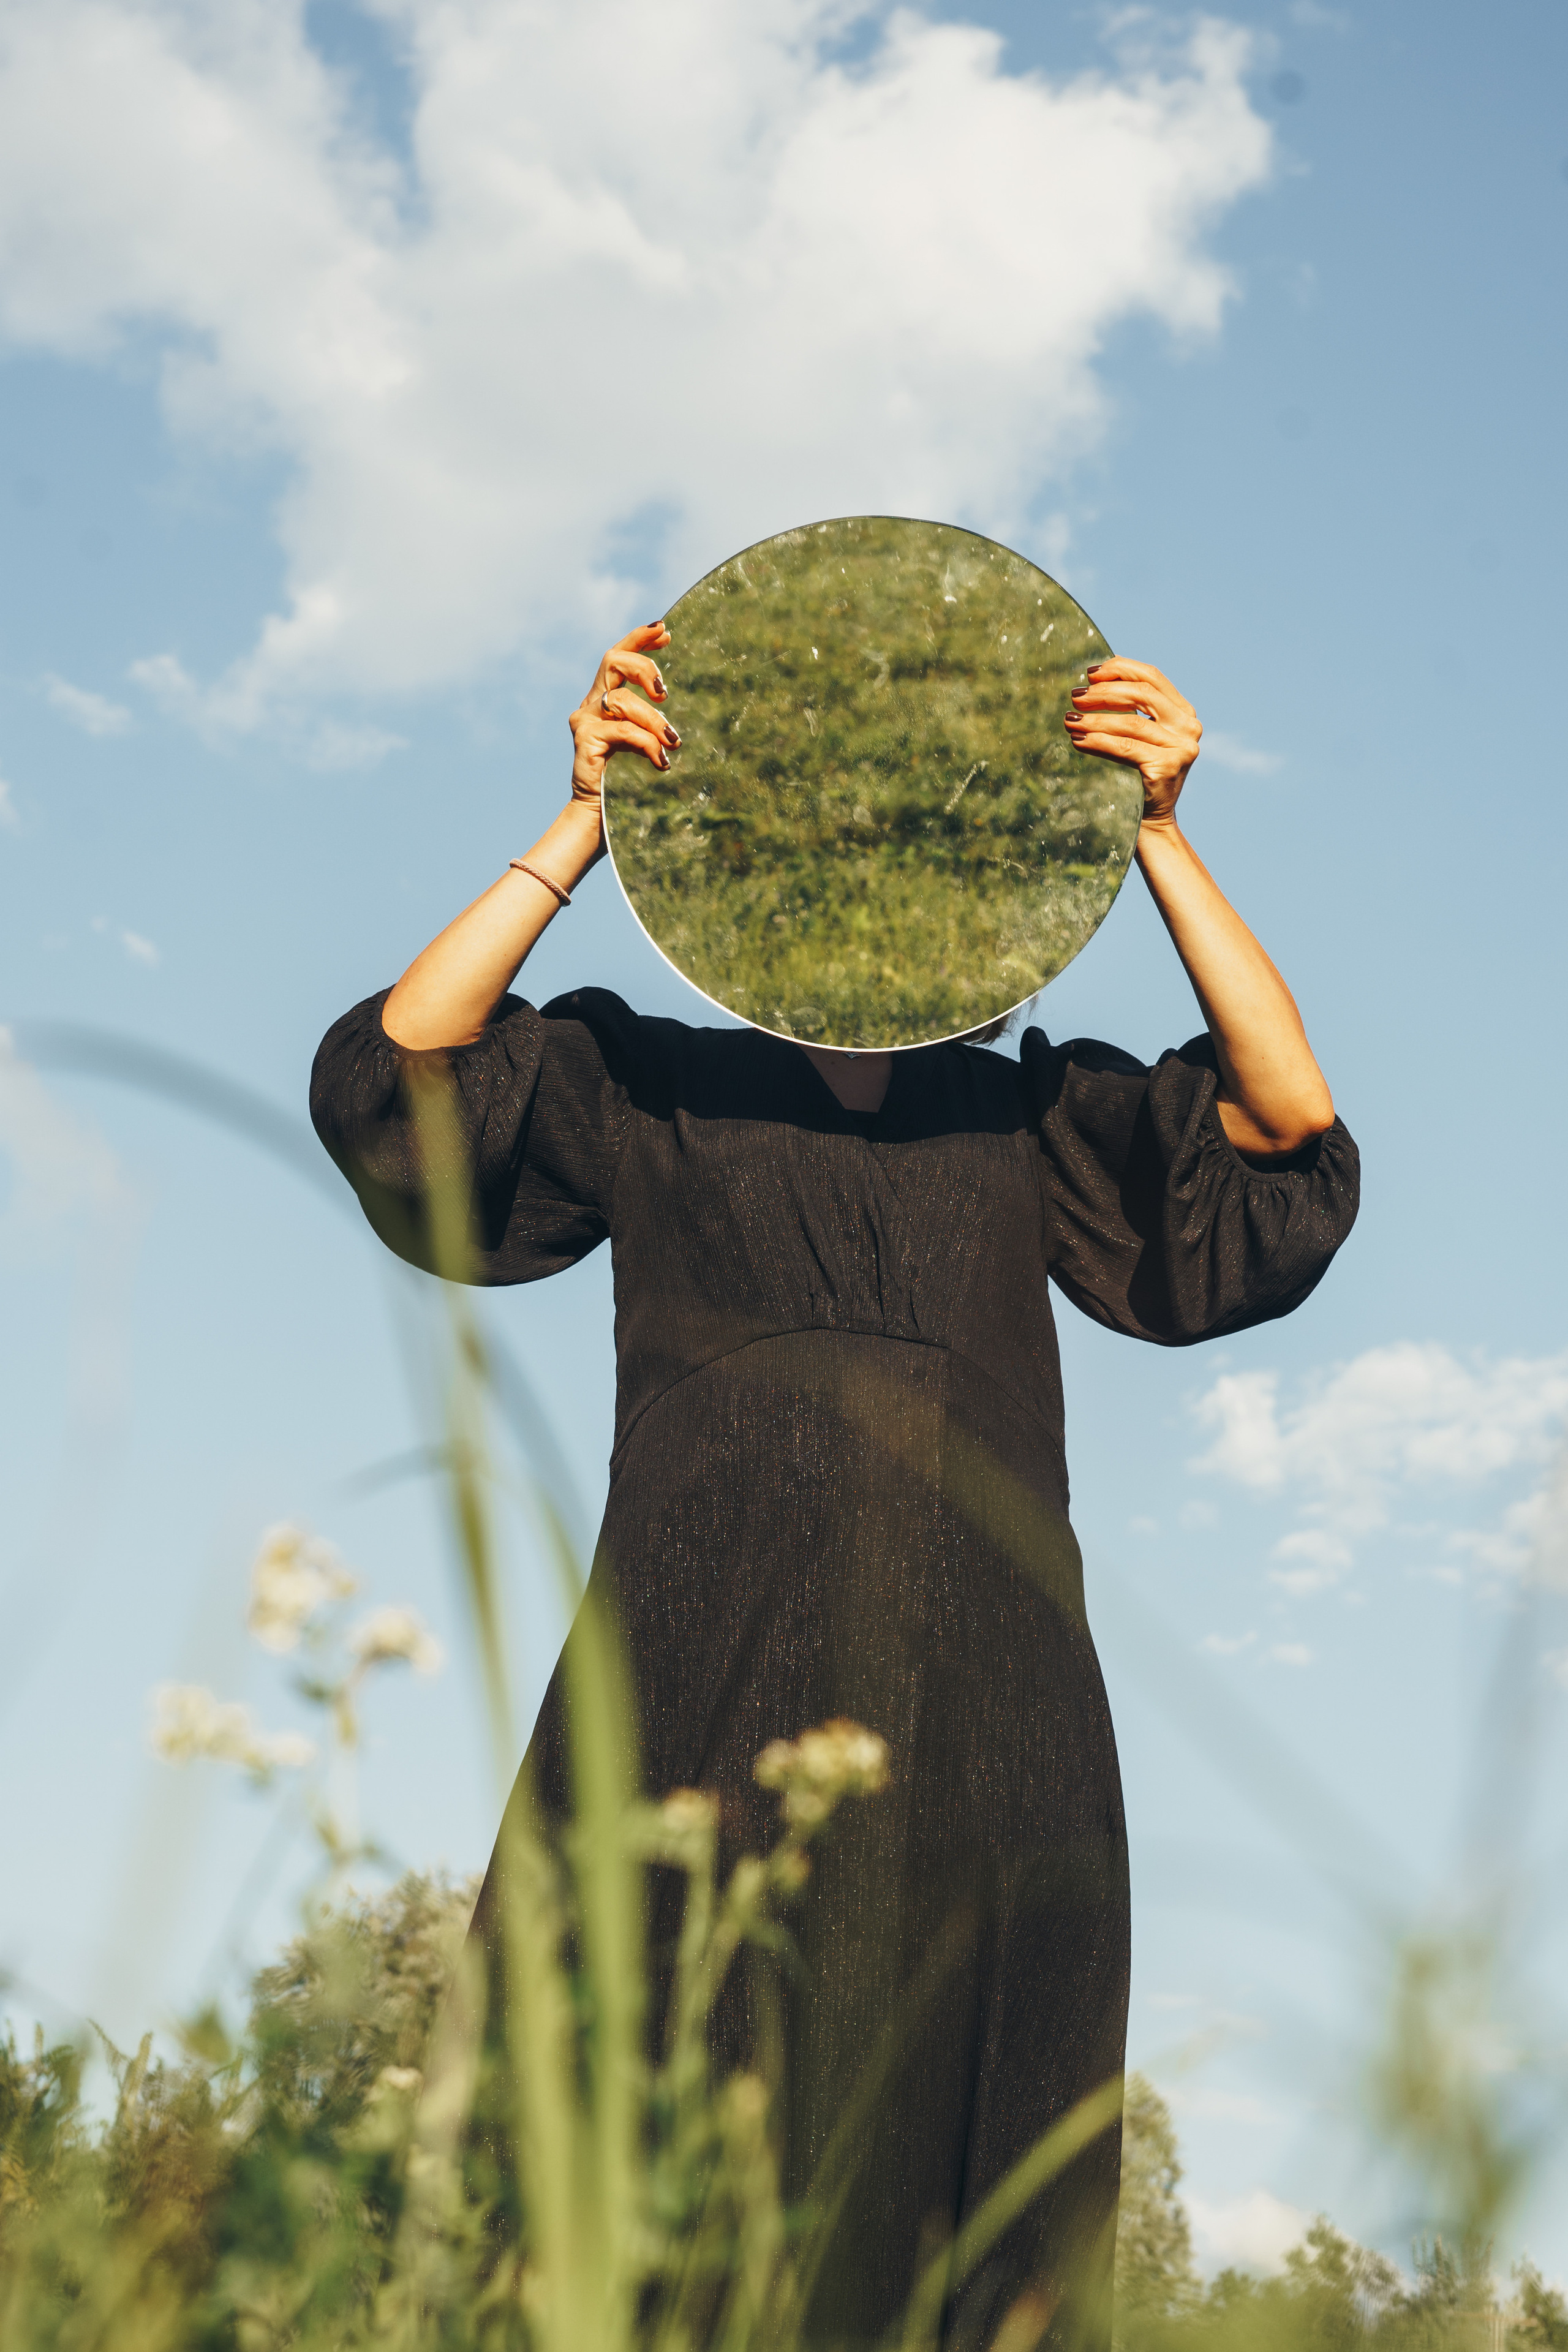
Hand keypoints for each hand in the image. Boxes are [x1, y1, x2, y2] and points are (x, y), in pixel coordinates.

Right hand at [567, 623, 677, 826]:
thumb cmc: (624, 781)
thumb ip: (649, 720)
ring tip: (673, 742)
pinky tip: (661, 762)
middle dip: (643, 666)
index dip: (639, 639)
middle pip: (612, 661)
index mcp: (603, 700)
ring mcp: (584, 721)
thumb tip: (670, 701)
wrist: (599, 816)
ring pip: (622, 700)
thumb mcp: (641, 741)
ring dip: (654, 719)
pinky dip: (648, 743)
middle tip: (665, 692)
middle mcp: (590, 705)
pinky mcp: (585, 740)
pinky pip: (624, 731)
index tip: (665, 632)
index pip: (617, 656)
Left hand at [1064, 659, 1201, 831]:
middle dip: (1104, 693)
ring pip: (1130, 723)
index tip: (1090, 673)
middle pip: (1141, 694)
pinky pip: (1125, 748)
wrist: (1153, 823)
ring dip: (1095, 719)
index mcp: (1184, 713)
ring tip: (1069, 720)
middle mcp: (1188, 727)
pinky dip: (1098, 742)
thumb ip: (1133, 711)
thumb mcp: (1143, 738)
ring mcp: (1182, 747)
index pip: (1152, 677)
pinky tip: (1078, 740)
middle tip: (1075, 697)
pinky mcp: (1168, 766)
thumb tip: (1093, 682)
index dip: (1120, 669)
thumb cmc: (1140, 777)